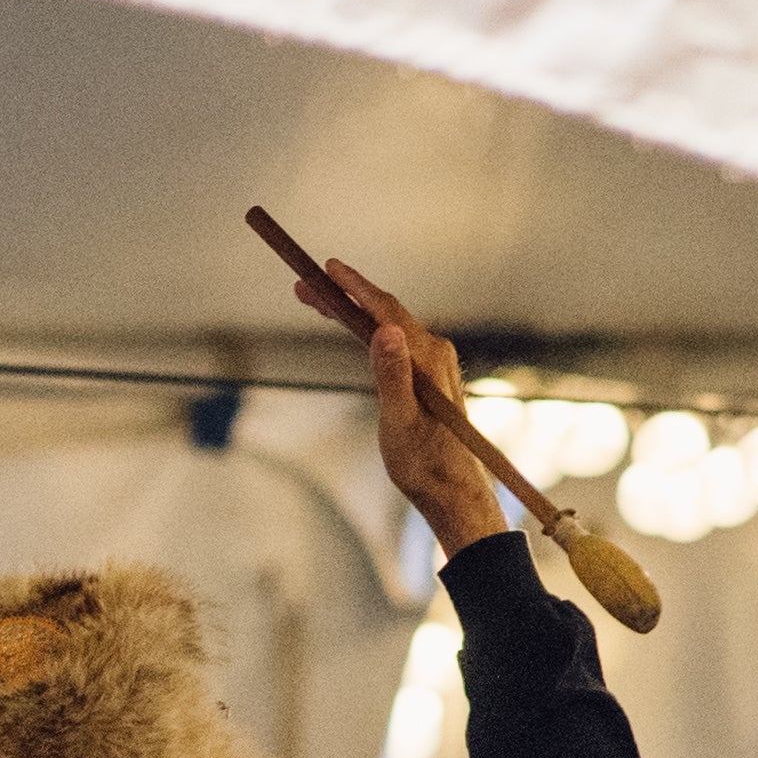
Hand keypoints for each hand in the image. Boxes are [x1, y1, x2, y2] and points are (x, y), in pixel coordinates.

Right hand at [295, 258, 514, 556]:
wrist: (452, 490)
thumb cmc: (424, 463)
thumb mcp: (399, 422)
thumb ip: (392, 374)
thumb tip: (385, 330)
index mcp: (426, 359)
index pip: (385, 311)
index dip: (355, 287)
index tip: (328, 268)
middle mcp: (435, 353)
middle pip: (384, 313)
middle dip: (344, 296)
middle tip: (305, 287)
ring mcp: (434, 363)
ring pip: (388, 325)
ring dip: (353, 312)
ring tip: (320, 303)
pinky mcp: (429, 376)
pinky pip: (395, 341)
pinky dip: (369, 330)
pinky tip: (355, 329)